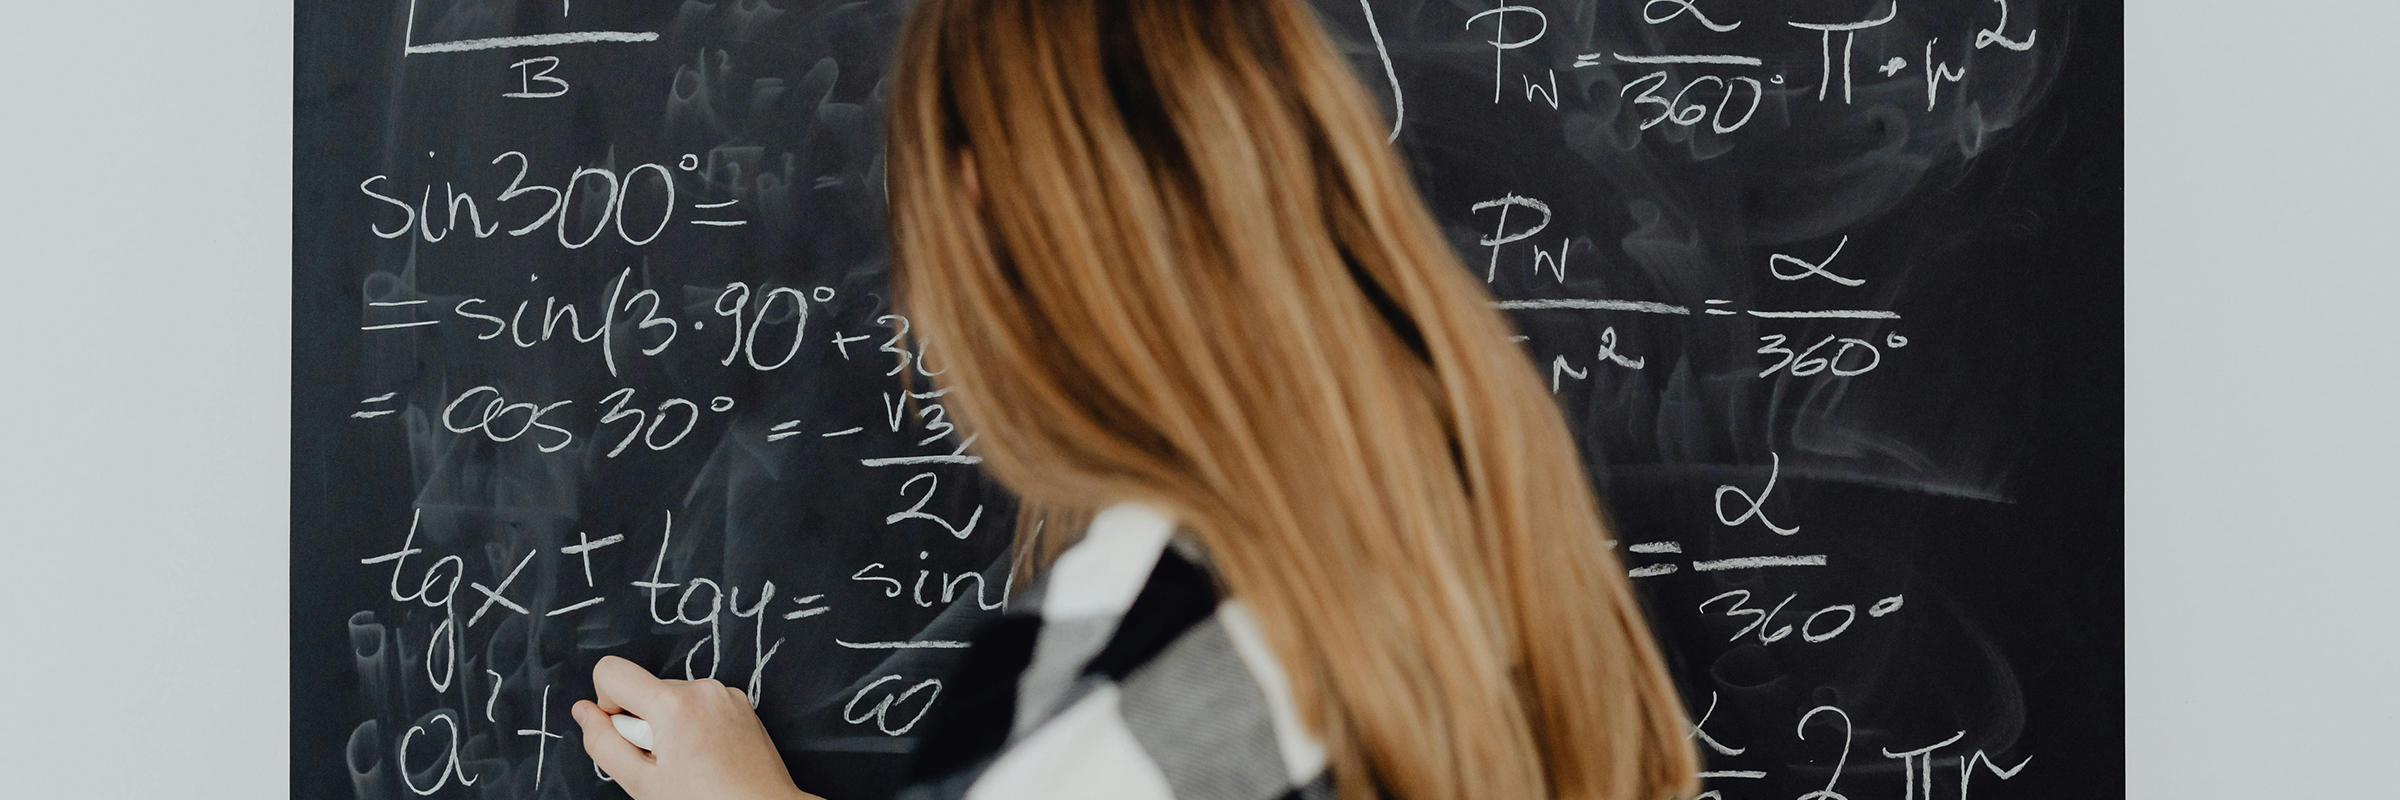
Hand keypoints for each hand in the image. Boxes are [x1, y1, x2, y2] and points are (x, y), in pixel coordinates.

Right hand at [570, 655, 825, 799]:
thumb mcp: (641, 783)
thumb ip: (603, 743)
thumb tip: (583, 712)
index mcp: (673, 705)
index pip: (611, 670)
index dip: (606, 702)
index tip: (625, 732)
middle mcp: (702, 688)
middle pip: (644, 688)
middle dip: (643, 721)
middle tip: (663, 761)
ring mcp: (725, 692)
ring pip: (672, 696)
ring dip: (669, 723)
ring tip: (688, 760)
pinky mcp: (740, 700)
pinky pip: (699, 700)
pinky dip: (693, 722)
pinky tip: (706, 753)